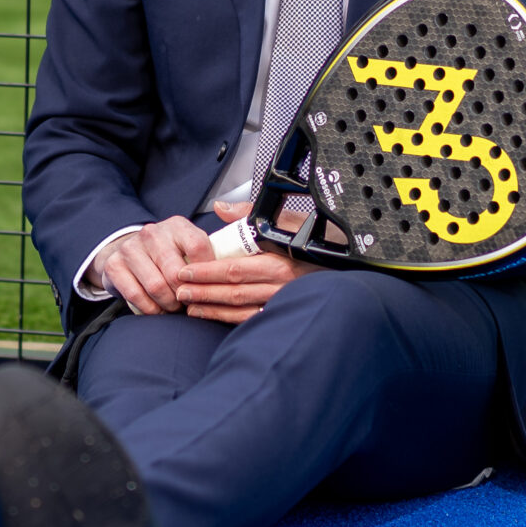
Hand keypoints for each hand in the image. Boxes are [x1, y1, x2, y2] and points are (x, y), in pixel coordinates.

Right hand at [96, 215, 218, 315]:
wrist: (127, 252)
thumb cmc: (168, 255)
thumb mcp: (188, 247)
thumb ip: (209, 256)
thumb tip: (233, 273)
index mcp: (177, 226)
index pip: (198, 246)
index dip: (207, 272)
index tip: (209, 286)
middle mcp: (152, 233)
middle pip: (176, 273)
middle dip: (186, 295)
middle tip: (189, 303)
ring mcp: (131, 248)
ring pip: (157, 286)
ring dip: (169, 305)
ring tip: (174, 307)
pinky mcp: (114, 265)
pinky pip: (137, 295)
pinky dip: (150, 309)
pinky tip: (157, 310)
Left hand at [173, 200, 320, 324]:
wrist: (346, 265)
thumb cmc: (316, 240)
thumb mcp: (287, 219)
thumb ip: (250, 213)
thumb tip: (221, 207)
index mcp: (278, 261)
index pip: (234, 270)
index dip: (207, 271)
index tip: (186, 270)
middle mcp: (279, 285)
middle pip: (233, 291)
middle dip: (202, 292)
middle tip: (179, 290)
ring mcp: (281, 301)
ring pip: (239, 309)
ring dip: (211, 308)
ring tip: (188, 305)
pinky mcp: (282, 312)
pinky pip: (251, 319)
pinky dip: (228, 319)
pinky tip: (211, 315)